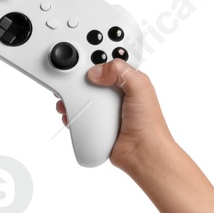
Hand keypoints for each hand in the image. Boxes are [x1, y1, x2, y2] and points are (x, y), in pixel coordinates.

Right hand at [53, 59, 174, 173]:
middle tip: (69, 78)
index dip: (94, 60)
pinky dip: (71, 112)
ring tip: (64, 96)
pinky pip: (78, 115)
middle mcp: (116, 96)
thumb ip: (121, 70)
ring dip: (70, 95)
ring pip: (81, 97)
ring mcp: (105, 111)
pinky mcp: (96, 124)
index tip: (81, 58)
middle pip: (90, 80)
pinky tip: (68, 112)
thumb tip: (97, 71)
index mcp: (128, 83)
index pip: (107, 64)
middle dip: (77, 78)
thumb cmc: (149, 125)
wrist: (143, 153)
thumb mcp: (141, 86)